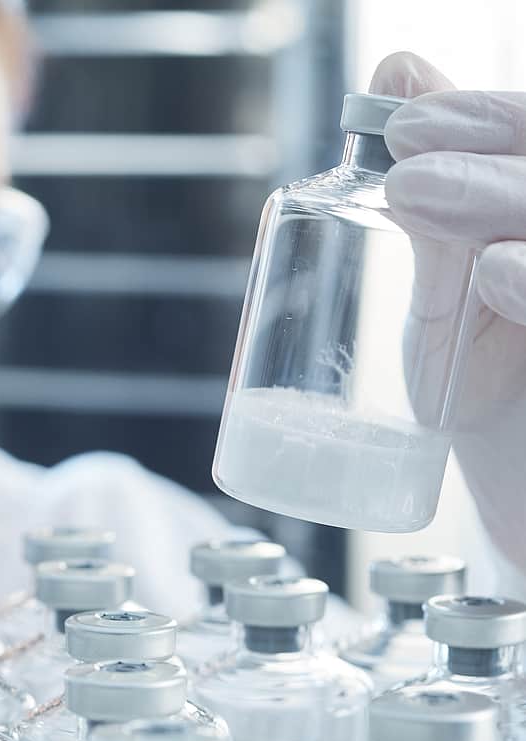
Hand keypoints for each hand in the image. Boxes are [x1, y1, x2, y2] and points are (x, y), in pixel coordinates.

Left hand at [373, 52, 525, 574]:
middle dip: (493, 163)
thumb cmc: (490, 393)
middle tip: (408, 171)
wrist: (525, 498)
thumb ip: (433, 209)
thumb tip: (395, 73)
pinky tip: (497, 274)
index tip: (405, 120)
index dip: (485, 116)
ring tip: (442, 217)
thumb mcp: (447, 302)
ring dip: (514, 204)